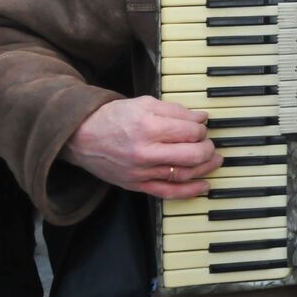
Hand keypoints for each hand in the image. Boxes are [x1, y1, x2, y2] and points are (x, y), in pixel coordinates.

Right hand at [61, 96, 221, 198]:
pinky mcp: (137, 185)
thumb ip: (176, 111)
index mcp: (149, 127)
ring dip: (205, 168)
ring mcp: (142, 172)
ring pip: (184, 174)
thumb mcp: (145, 103)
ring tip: (214, 160)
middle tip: (210, 144)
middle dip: (208, 149)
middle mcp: (146, 152)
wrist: (82, 137)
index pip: (191, 132)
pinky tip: (204, 185)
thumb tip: (201, 119)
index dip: (202, 129)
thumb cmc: (113, 118)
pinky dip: (190, 191)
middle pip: (192, 155)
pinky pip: (168, 193)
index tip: (201, 127)